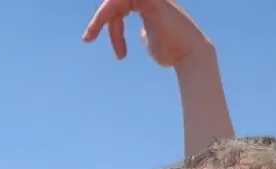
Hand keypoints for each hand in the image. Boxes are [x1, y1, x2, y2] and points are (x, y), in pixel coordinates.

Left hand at [83, 0, 211, 66]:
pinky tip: (100, 24)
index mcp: (147, 5)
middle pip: (113, 3)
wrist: (188, 54)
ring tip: (90, 35)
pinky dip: (106, 13)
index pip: (120, 10)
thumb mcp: (153, 41)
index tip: (119, 56)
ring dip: (99, 18)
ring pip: (114, 1)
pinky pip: (118, 1)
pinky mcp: (148, 0)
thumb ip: (146, 33)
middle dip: (98, 20)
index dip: (113, 31)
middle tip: (87, 39)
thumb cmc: (172, 52)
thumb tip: (141, 33)